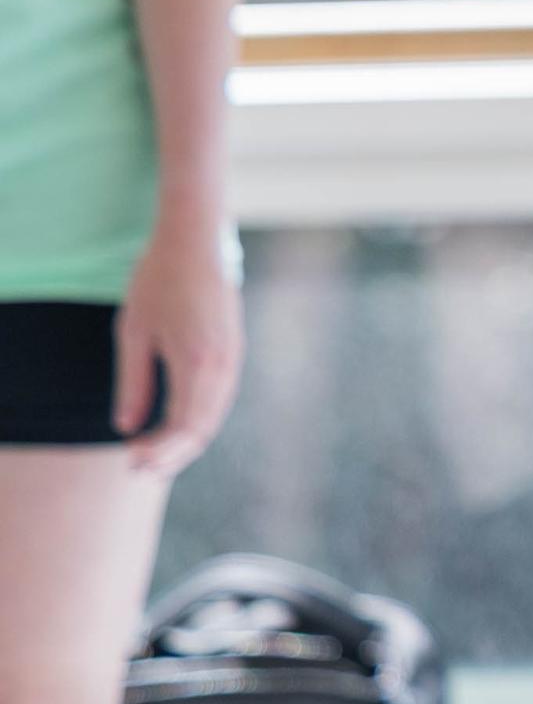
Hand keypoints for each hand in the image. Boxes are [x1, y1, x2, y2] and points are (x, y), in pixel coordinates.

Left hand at [118, 213, 240, 474]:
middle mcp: (224, 363)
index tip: (132, 462)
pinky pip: (220, 394)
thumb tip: (128, 428)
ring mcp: (233, 354)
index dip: (162, 453)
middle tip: (138, 465)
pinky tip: (174, 418)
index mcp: (198, 362)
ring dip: (186, 437)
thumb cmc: (159, 281)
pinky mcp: (233, 346)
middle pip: (205, 427)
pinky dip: (199, 415)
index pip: (186, 428)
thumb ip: (133, 384)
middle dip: (174, 453)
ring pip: (215, 412)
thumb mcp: (134, 333)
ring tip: (153, 449)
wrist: (195, 238)